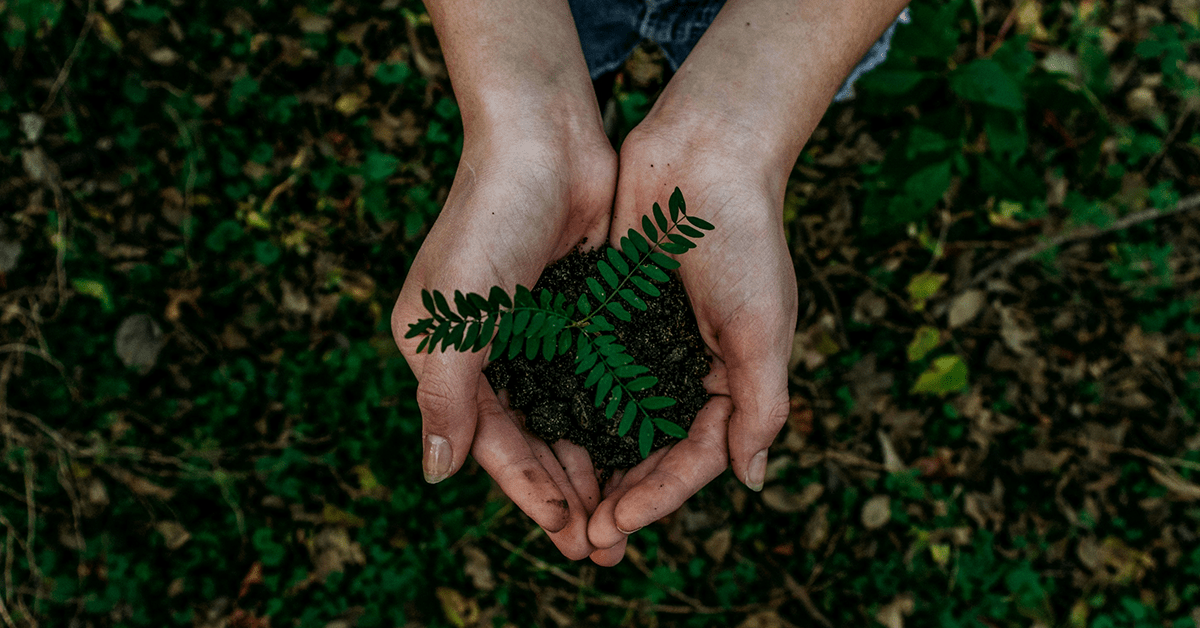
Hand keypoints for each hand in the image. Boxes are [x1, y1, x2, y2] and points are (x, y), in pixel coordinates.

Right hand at [390, 128, 616, 559]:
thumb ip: (445, 397)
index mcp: (446, 356)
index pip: (491, 443)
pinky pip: (595, 378)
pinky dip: (614, 415)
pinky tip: (641, 448)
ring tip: (626, 512)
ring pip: (567, 416)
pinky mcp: (577, 311)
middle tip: (604, 545)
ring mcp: (535, 331)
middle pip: (531, 439)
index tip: (569, 536)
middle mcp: (488, 350)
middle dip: (566, 493)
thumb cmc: (489, 221)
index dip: (529, 492)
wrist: (544, 138)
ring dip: (593, 463)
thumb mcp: (454, 317)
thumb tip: (436, 474)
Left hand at [586, 118, 797, 565]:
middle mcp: (688, 370)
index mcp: (732, 380)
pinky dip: (570, 407)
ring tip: (559, 503)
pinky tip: (540, 435)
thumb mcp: (763, 327)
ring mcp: (647, 344)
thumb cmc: (743, 238)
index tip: (616, 525)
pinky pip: (589, 373)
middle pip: (652, 451)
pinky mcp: (611, 315)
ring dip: (592, 463)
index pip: (695, 458)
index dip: (658, 497)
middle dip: (622, 495)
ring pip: (615, 421)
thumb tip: (751, 480)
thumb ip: (760, 405)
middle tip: (583, 536)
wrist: (704, 153)